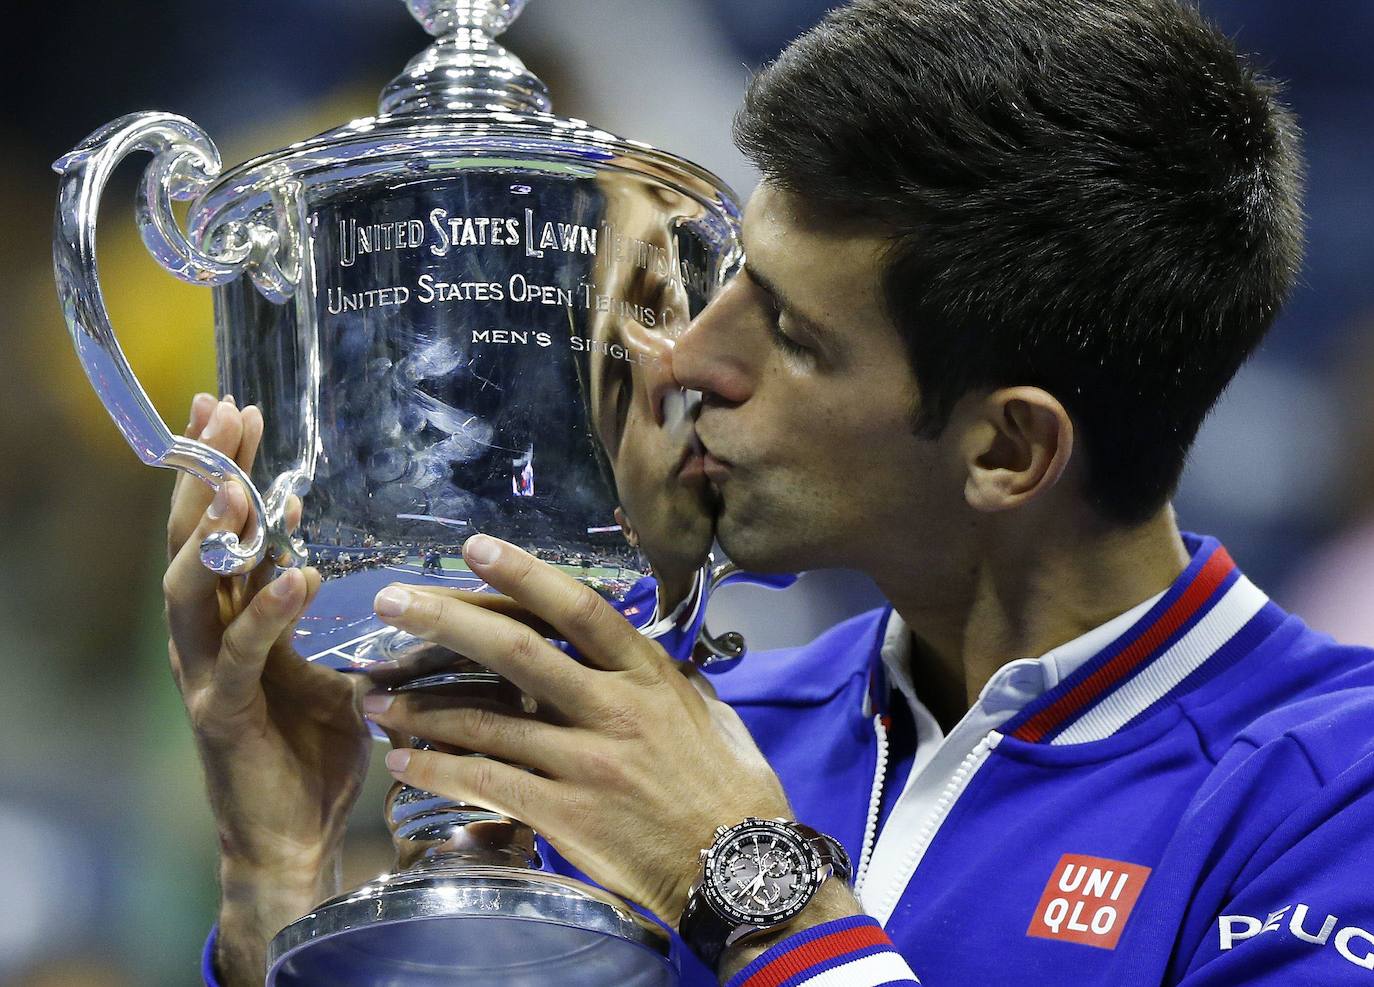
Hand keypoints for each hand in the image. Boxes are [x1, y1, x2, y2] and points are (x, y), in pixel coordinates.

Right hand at [164, 395, 370, 985]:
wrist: (293, 838)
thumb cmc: (310, 755)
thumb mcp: (325, 671)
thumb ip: (318, 622)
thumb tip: (350, 572)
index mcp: (230, 621)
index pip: (219, 530)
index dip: (222, 468)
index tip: (237, 410)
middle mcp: (206, 639)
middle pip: (192, 539)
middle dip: (204, 471)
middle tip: (220, 410)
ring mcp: (207, 675)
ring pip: (191, 587)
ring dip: (213, 531)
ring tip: (234, 480)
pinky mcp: (223, 714)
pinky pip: (242, 652)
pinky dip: (267, 610)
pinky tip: (292, 569)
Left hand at [362, 533, 791, 927]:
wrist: (739, 866)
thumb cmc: (729, 786)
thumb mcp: (709, 712)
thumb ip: (666, 677)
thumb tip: (636, 650)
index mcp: (648, 676)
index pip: (577, 610)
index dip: (523, 575)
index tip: (475, 547)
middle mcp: (613, 710)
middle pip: (516, 653)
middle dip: (446, 621)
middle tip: (390, 599)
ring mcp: (586, 764)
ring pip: (488, 723)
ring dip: (422, 709)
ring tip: (375, 698)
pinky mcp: (566, 815)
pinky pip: (488, 784)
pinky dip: (440, 771)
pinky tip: (405, 762)